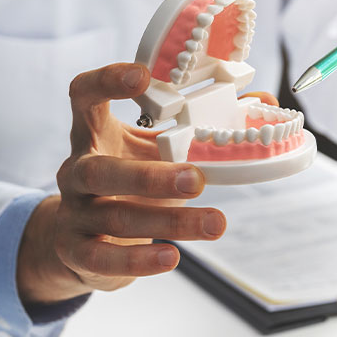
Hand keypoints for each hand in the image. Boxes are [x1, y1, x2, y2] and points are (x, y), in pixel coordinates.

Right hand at [17, 63, 226, 303]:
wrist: (81, 241)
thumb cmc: (129, 184)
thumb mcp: (156, 150)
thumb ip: (199, 126)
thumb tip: (263, 100)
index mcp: (94, 134)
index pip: (84, 95)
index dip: (106, 81)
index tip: (142, 76)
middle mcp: (76, 170)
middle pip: (100, 169)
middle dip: (150, 176)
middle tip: (198, 179)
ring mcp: (74, 212)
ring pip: (116, 216)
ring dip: (168, 221)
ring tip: (214, 224)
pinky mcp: (76, 251)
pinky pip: (104, 257)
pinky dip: (139, 260)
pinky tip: (171, 258)